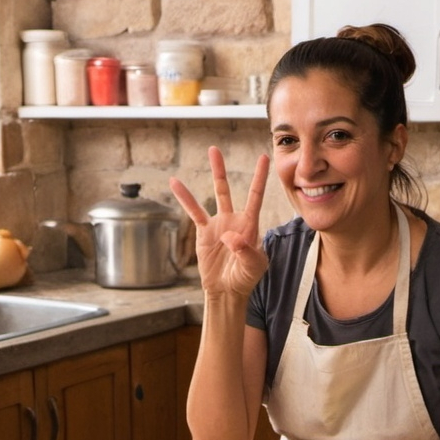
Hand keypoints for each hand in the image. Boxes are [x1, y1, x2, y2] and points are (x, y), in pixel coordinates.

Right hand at [170, 146, 269, 296]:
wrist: (228, 290)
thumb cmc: (246, 278)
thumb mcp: (254, 266)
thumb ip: (246, 251)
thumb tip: (232, 237)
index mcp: (250, 225)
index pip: (255, 196)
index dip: (259, 177)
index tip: (264, 157)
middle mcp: (234, 219)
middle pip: (228, 189)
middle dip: (222, 170)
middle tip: (215, 149)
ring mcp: (218, 224)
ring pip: (215, 195)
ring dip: (213, 174)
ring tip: (209, 152)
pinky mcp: (204, 232)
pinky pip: (194, 212)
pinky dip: (185, 198)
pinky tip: (175, 183)